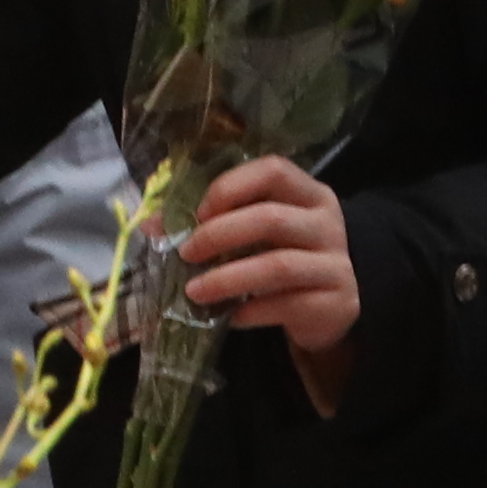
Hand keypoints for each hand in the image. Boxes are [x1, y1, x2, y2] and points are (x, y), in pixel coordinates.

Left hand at [181, 156, 364, 406]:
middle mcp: (327, 224)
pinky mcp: (335, 303)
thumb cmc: (284, 257)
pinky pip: (286, 305)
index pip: (274, 171)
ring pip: (277, 265)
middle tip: (185, 254)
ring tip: (194, 292)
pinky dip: (252, 311)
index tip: (199, 212)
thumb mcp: (256, 234)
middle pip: (270, 218)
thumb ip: (214, 222)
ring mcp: (336, 264)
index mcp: (308, 194)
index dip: (232, 187)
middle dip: (219, 235)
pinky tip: (231, 316)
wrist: (330, 307)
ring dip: (228, 278)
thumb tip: (150, 225)